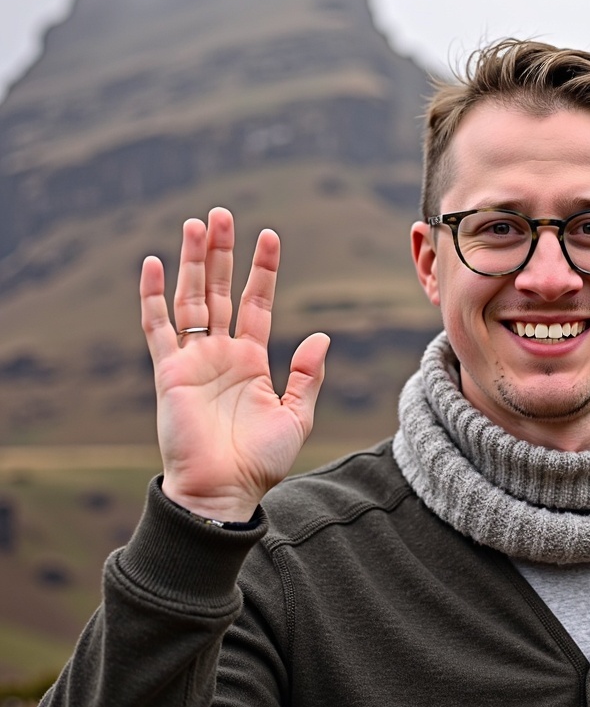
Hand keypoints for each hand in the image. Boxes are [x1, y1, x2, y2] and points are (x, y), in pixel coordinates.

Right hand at [140, 207, 329, 521]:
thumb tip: (321, 337)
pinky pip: (157, 327)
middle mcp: (220, 353)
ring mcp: (193, 360)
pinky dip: (152, 296)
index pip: (257, 302)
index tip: (268, 235)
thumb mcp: (296, 415)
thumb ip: (307, 375)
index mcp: (251, 360)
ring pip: (192, 298)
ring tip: (195, 223)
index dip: (262, 269)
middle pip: (221, 290)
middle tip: (221, 213)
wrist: (223, 493)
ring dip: (193, 261)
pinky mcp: (167, 372)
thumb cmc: (260, 462)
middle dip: (223, 252)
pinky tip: (152, 263)